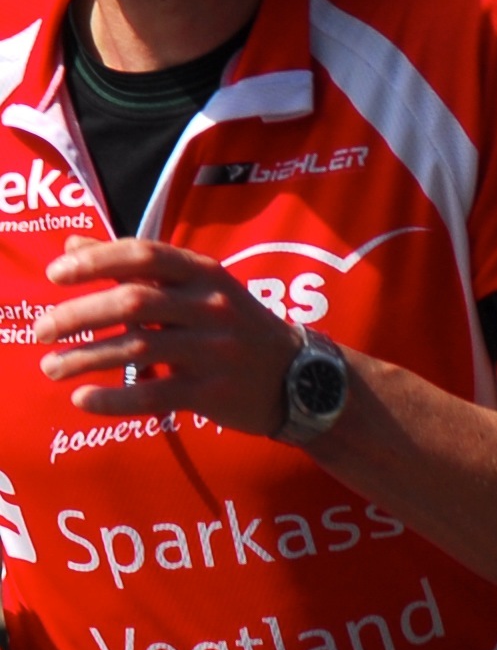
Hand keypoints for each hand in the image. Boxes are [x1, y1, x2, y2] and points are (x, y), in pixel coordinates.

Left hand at [37, 237, 302, 433]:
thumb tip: (71, 248)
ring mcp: (215, 351)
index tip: (54, 275)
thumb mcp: (197, 287)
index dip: (95, 261)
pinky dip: (113, 400)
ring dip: (85, 359)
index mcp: (205, 274)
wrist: (302, 378)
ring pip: (138, 351)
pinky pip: (154, 395)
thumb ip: (134, 268)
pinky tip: (83, 401)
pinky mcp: (214, 392)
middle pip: (133, 303)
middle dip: (79, 315)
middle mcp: (211, 307)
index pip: (143, 254)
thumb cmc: (236, 326)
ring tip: (50, 368)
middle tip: (40, 329)